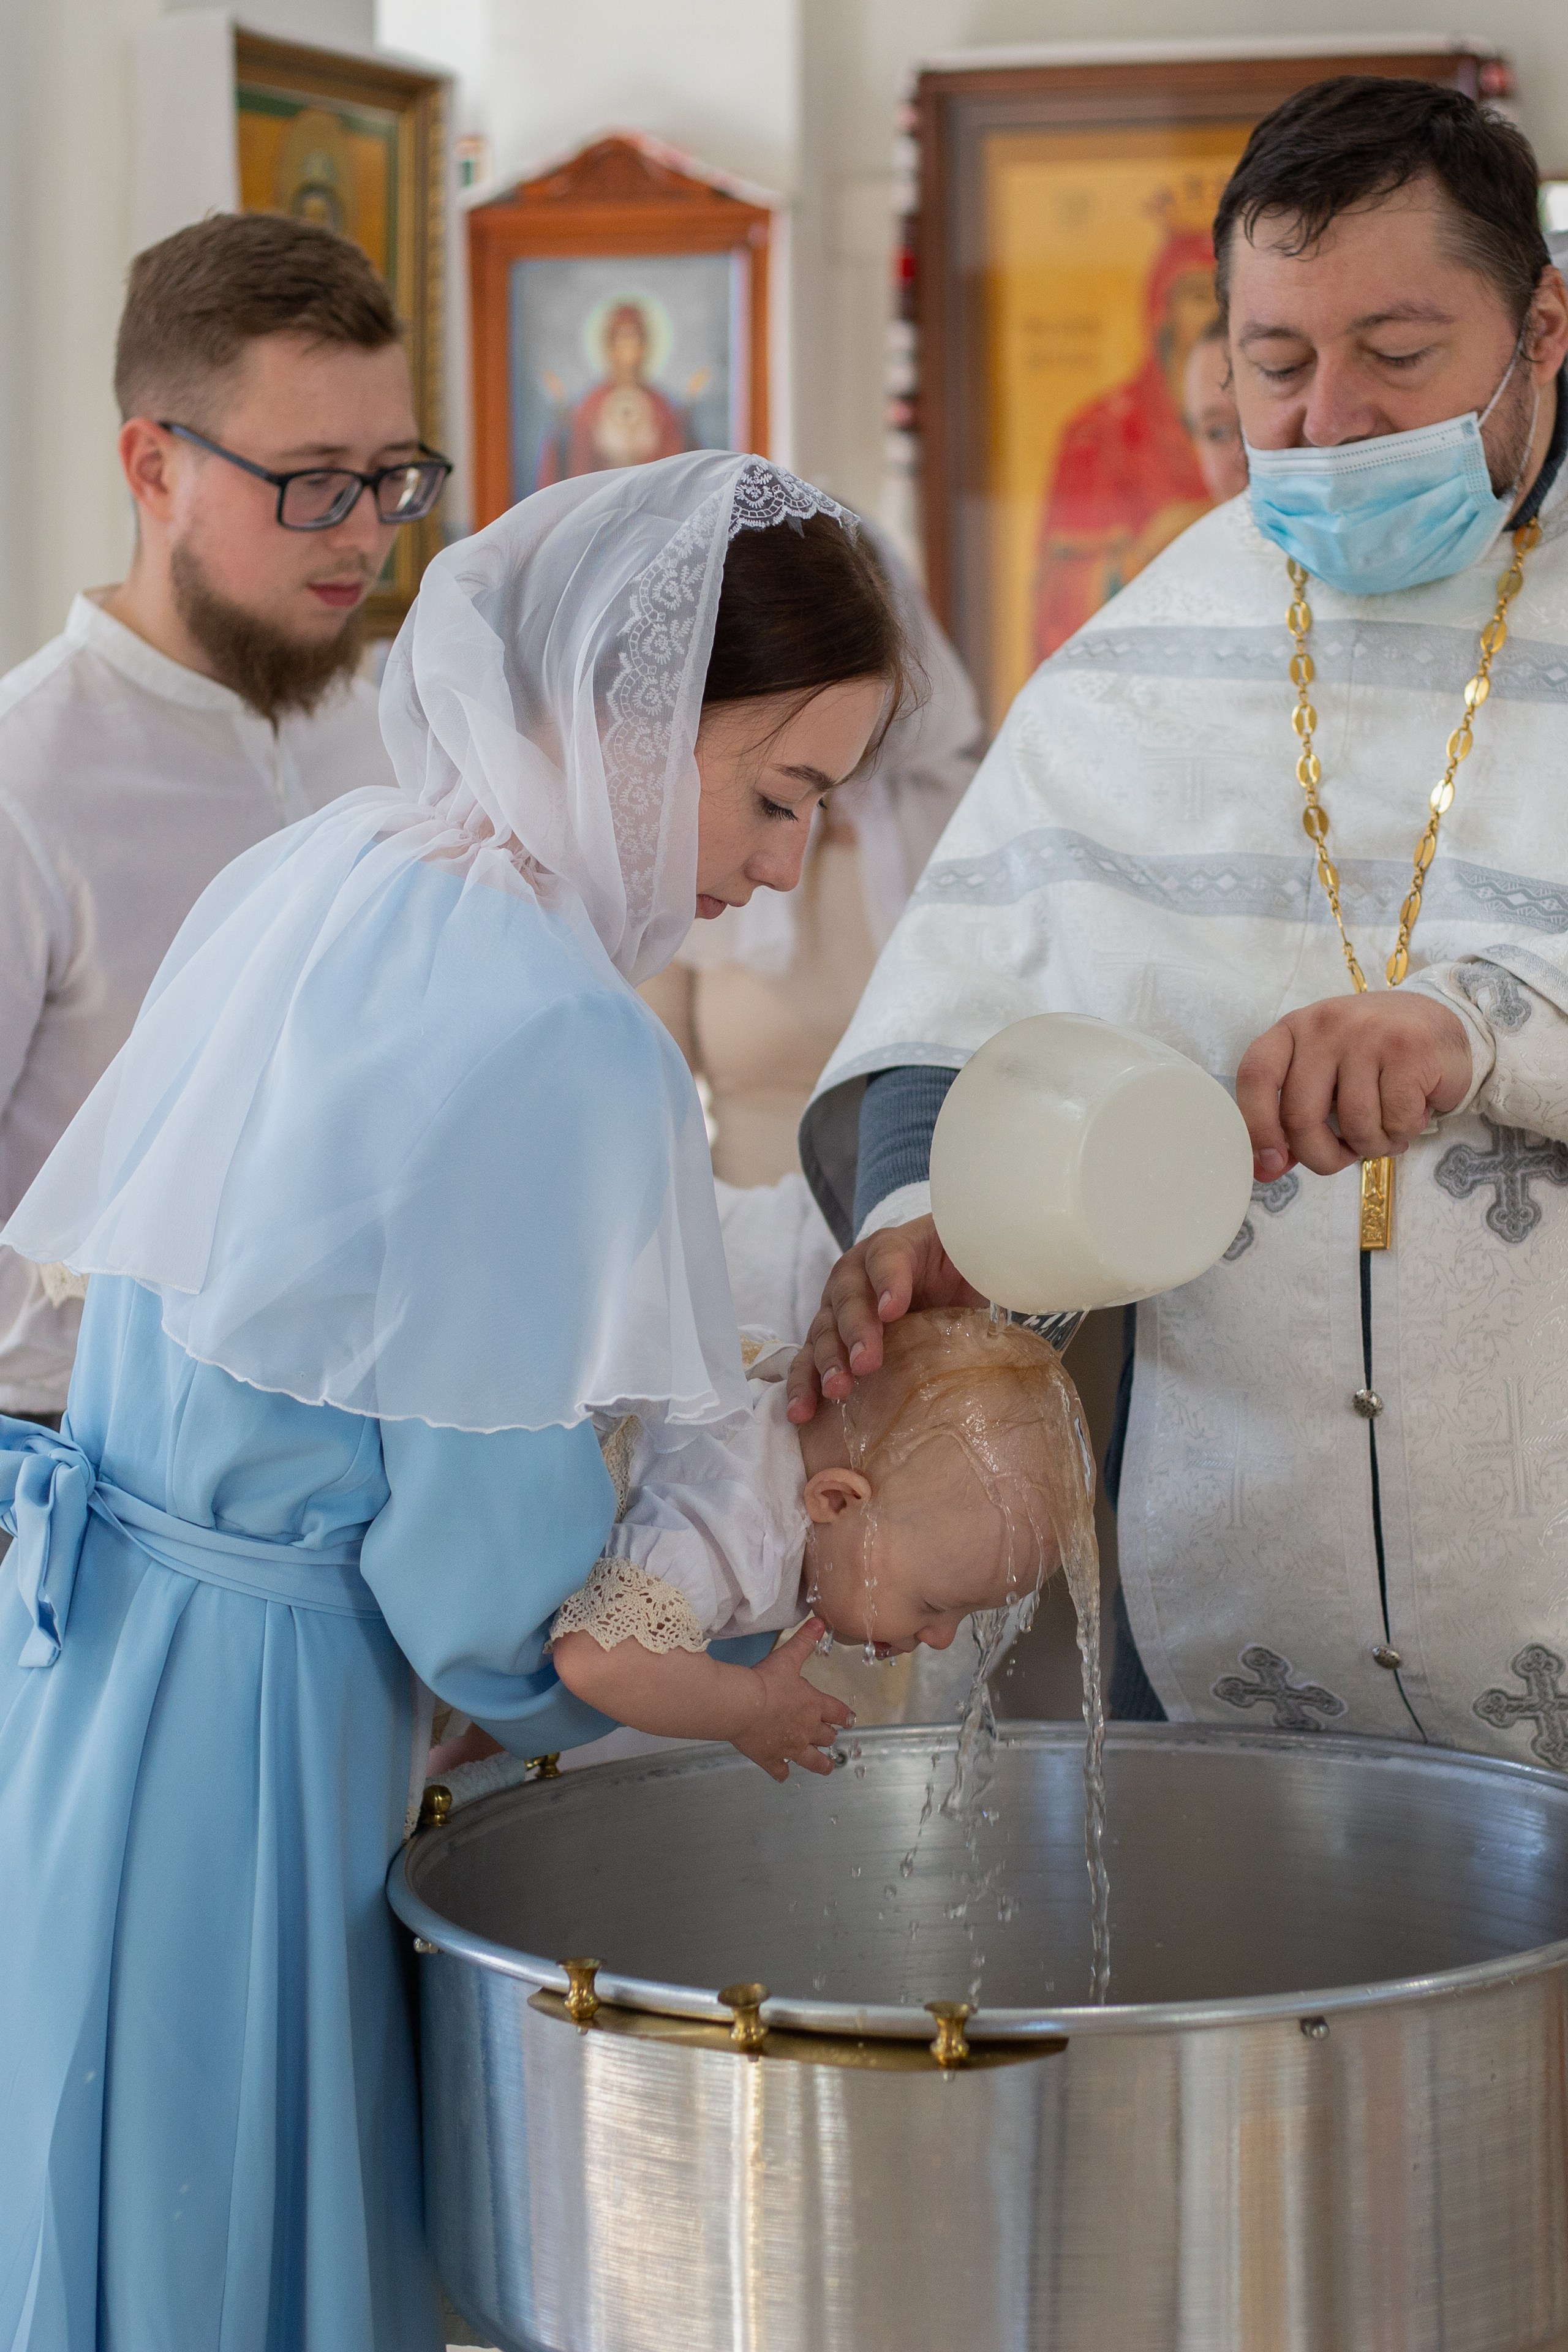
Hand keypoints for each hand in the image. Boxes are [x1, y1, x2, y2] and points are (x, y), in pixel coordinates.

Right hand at [731, 1619, 854, 1780]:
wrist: (742, 1705)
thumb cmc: (766, 1680)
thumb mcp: (788, 1657)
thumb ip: (805, 1641)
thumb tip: (820, 1621)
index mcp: (814, 1706)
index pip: (838, 1713)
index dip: (845, 1716)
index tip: (850, 1720)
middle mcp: (807, 1730)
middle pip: (827, 1737)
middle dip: (830, 1737)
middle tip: (832, 1737)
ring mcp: (790, 1748)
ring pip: (812, 1761)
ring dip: (821, 1764)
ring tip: (827, 1768)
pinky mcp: (771, 1759)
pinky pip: (780, 1771)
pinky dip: (782, 1773)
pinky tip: (783, 1774)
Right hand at [785, 1215, 982, 1422]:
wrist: (933, 1278)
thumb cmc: (955, 1268)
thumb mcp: (972, 1257)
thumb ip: (986, 1261)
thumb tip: (1016, 1278)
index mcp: (893, 1247)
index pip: (887, 1258)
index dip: (888, 1281)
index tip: (894, 1309)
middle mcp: (855, 1275)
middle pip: (848, 1297)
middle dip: (855, 1330)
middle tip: (866, 1362)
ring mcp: (836, 1309)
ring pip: (823, 1331)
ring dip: (827, 1361)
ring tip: (837, 1389)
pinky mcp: (830, 1342)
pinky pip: (808, 1362)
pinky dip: (802, 1385)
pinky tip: (801, 1412)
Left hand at [1237, 993, 1472, 1178]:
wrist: (1440, 1024)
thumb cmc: (1373, 1059)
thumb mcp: (1325, 1076)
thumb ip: (1293, 1117)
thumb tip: (1266, 1169)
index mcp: (1293, 1029)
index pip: (1255, 1077)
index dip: (1258, 1128)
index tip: (1271, 1164)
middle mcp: (1324, 1025)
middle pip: (1300, 1116)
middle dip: (1322, 1156)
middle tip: (1346, 1156)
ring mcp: (1367, 1034)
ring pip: (1353, 1125)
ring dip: (1372, 1145)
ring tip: (1387, 1127)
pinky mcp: (1409, 1050)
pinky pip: (1395, 1121)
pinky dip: (1403, 1132)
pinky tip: (1413, 1112)